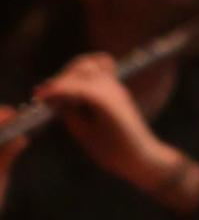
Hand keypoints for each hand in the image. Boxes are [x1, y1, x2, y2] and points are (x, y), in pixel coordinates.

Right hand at [40, 55, 184, 197]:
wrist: (140, 155)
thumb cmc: (111, 150)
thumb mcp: (83, 133)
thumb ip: (68, 111)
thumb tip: (55, 96)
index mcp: (104, 101)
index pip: (74, 86)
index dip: (54, 89)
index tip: (39, 96)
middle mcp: (112, 88)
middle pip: (81, 69)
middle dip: (61, 80)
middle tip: (46, 95)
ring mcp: (116, 85)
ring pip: (90, 64)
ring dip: (71, 73)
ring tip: (59, 89)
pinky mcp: (117, 87)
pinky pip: (102, 66)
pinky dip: (84, 69)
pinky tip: (74, 82)